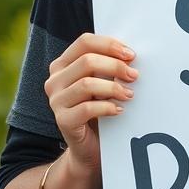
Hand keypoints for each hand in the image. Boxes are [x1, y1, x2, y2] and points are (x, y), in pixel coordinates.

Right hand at [45, 33, 138, 172]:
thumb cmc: (98, 108)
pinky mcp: (62, 120)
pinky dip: (107, 107)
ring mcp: (56, 101)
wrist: (89, 146)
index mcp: (62, 64)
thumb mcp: (101, 82)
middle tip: (134, 75)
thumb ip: (108, 66)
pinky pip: (87, 108)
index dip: (109, 45)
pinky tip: (119, 109)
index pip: (84, 42)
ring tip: (129, 94)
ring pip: (87, 84)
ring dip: (113, 87)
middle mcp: (55, 80)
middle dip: (115, 66)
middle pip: (87, 61)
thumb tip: (130, 54)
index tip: (131, 55)